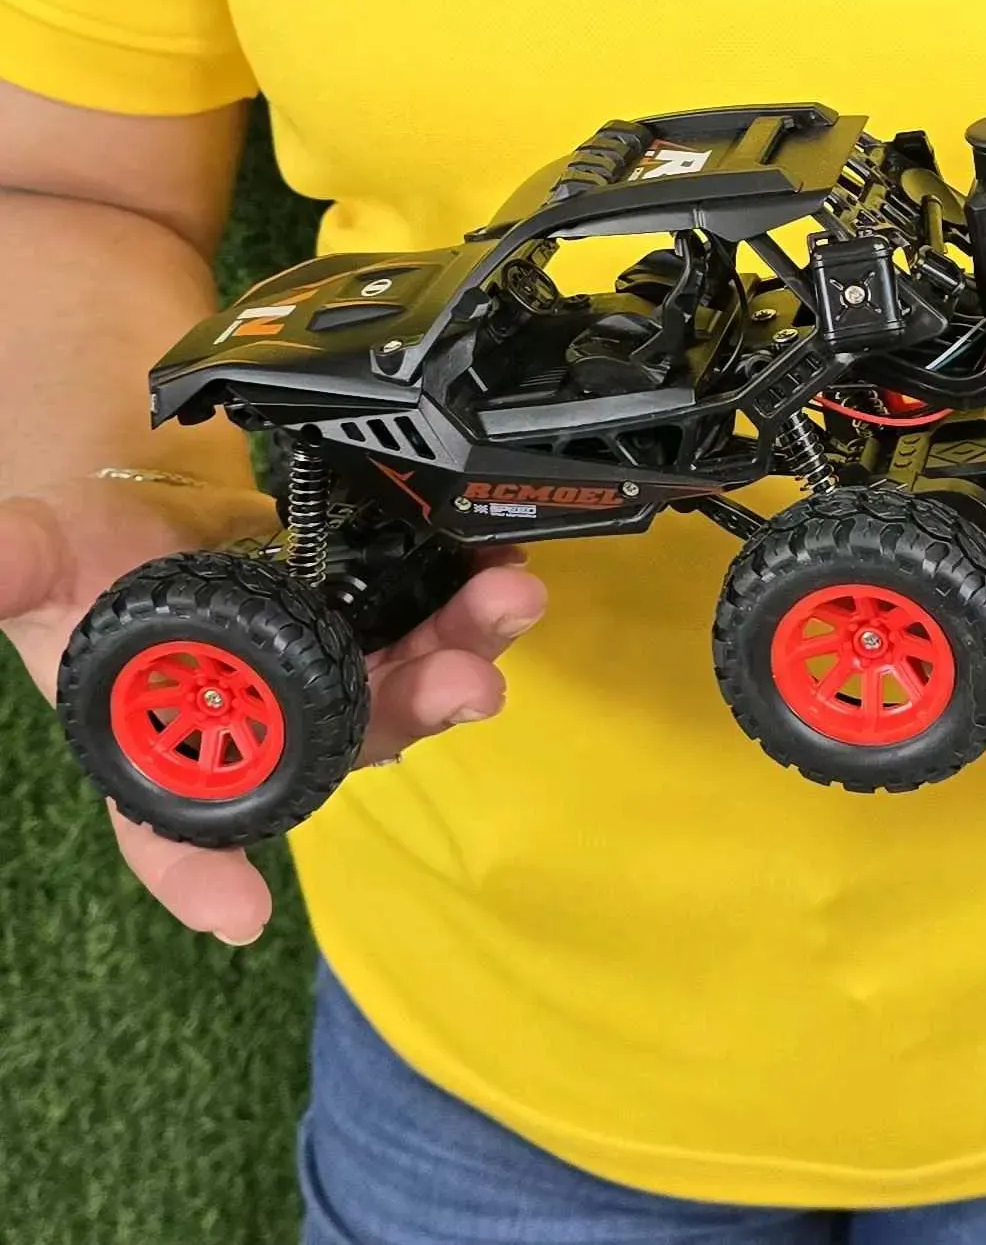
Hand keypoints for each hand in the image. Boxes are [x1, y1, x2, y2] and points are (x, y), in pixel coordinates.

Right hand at [0, 478, 544, 945]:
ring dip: (465, 653)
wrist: (152, 502)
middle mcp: (263, 729)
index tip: (242, 911)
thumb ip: (14, 567)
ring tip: (508, 604)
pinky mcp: (376, 618)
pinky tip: (505, 568)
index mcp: (168, 747)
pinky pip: (434, 622)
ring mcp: (330, 673)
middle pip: (340, 747)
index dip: (203, 875)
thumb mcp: (41, 561)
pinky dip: (473, 601)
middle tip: (465, 688)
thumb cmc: (89, 562)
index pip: (174, 831)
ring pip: (406, 686)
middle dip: (409, 713)